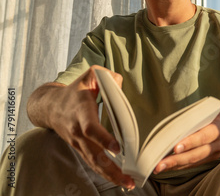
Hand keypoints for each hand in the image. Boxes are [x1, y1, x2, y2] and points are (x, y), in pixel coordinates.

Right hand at [48, 66, 134, 188]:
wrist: (50, 106)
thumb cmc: (75, 90)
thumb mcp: (90, 76)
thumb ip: (107, 77)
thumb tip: (120, 85)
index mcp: (81, 112)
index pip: (90, 128)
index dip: (103, 139)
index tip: (117, 149)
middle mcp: (77, 131)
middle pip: (93, 153)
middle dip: (110, 167)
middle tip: (128, 177)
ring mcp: (78, 143)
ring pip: (93, 163)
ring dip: (110, 175)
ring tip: (128, 183)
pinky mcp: (81, 149)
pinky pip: (93, 163)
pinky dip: (106, 174)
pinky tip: (120, 180)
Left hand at [153, 106, 219, 172]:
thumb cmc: (216, 114)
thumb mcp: (211, 109)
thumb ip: (197, 114)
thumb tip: (175, 120)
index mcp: (219, 128)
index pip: (203, 136)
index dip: (190, 142)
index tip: (175, 148)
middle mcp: (218, 143)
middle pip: (196, 154)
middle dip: (177, 159)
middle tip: (160, 163)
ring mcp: (214, 153)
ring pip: (194, 161)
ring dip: (175, 165)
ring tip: (158, 167)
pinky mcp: (210, 159)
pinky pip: (193, 164)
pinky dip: (179, 166)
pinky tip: (166, 167)